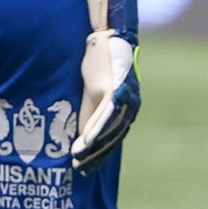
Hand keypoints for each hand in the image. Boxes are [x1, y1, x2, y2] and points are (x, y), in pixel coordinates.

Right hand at [73, 0, 140, 173]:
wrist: (104, 38)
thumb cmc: (99, 63)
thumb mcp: (92, 92)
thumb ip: (90, 112)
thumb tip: (81, 137)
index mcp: (127, 103)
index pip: (115, 135)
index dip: (102, 153)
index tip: (89, 167)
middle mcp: (129, 102)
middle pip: (113, 136)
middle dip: (98, 155)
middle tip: (82, 170)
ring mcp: (123, 97)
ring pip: (108, 130)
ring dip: (93, 148)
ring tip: (77, 160)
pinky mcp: (112, 89)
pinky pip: (103, 116)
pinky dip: (92, 132)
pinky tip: (82, 145)